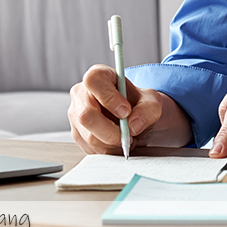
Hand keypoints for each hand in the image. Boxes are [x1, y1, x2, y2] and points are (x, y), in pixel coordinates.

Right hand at [68, 64, 192, 153]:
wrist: (135, 117)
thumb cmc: (138, 103)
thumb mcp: (151, 101)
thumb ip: (147, 110)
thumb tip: (133, 125)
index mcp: (98, 76)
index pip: (94, 82)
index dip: (109, 98)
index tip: (126, 111)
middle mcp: (81, 93)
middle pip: (86, 115)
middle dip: (111, 131)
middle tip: (129, 135)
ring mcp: (75, 115)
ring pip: (89, 136)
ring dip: (113, 143)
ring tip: (127, 138)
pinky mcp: (77, 134)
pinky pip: (91, 149)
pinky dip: (109, 150)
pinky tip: (118, 142)